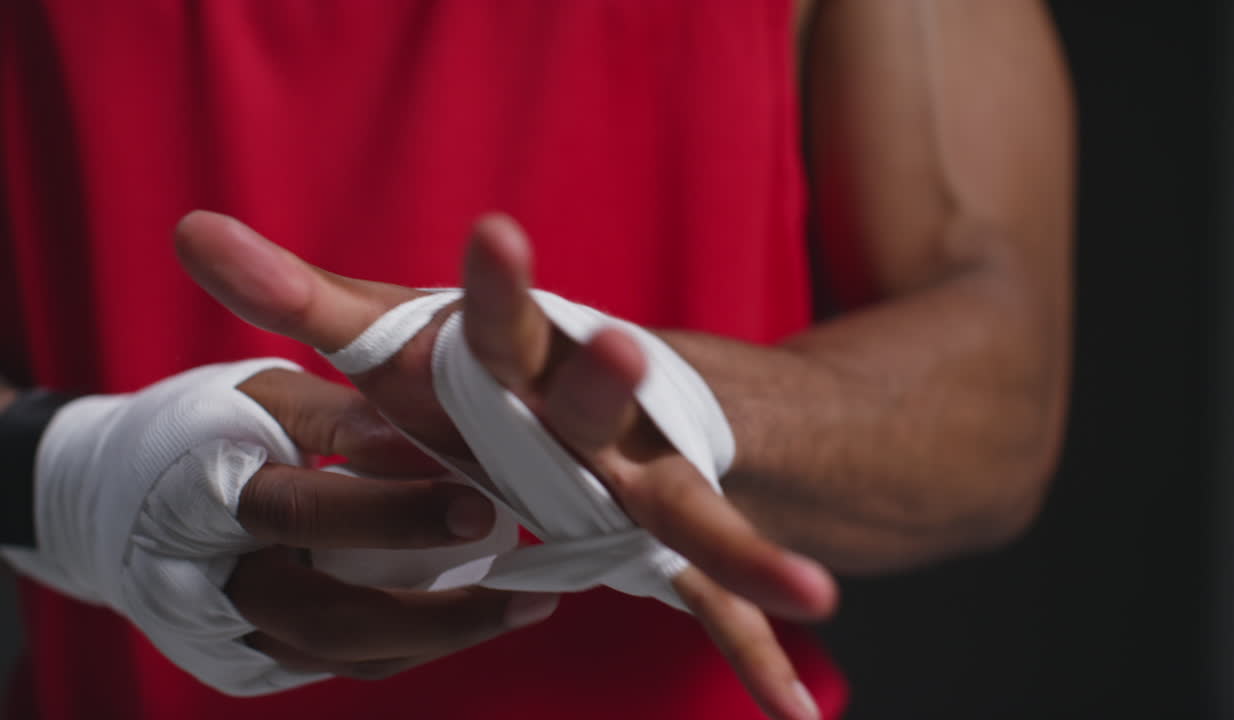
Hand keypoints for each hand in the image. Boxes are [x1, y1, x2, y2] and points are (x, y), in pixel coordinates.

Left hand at [176, 210, 834, 718]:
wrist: (604, 380)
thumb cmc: (482, 368)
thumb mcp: (397, 337)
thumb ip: (302, 295)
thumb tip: (186, 232)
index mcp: (519, 361)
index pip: (496, 314)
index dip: (491, 280)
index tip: (489, 232)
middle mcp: (594, 414)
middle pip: (601, 403)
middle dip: (606, 381)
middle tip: (623, 348)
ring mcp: (647, 482)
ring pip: (694, 515)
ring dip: (744, 550)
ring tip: (814, 592)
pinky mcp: (675, 539)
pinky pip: (718, 604)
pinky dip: (756, 653)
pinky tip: (798, 719)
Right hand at [229, 368, 557, 680]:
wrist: (123, 500)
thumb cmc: (209, 428)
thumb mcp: (266, 398)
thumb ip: (343, 419)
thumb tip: (430, 442)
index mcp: (203, 499)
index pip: (303, 511)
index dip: (392, 513)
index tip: (479, 506)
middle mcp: (212, 586)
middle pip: (330, 619)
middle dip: (438, 615)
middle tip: (527, 596)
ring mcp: (231, 637)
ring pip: (348, 656)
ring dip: (442, 637)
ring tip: (523, 606)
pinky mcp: (252, 664)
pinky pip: (346, 662)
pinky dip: (413, 641)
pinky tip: (473, 615)